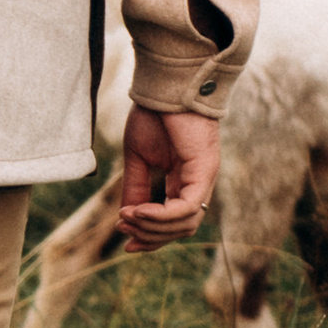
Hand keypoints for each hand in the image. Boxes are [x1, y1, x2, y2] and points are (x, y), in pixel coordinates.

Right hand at [116, 105, 220, 250]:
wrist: (165, 86)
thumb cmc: (154, 114)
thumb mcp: (139, 157)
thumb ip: (137, 187)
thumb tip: (128, 217)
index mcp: (185, 181)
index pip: (174, 222)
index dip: (151, 236)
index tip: (125, 241)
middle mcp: (199, 184)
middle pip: (180, 229)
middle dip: (150, 236)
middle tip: (123, 228)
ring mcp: (204, 179)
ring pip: (185, 223)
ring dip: (153, 227)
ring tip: (128, 217)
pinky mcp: (204, 171)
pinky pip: (186, 208)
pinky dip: (161, 215)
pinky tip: (139, 211)